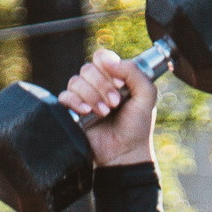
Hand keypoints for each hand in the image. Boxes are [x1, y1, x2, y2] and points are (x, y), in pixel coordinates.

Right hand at [59, 46, 156, 167]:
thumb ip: (134, 72)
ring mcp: (83, 97)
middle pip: (88, 68)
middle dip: (102, 85)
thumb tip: (110, 61)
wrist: (125, 153)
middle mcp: (97, 85)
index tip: (120, 83)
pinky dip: (75, 102)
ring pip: (75, 81)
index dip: (108, 65)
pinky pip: (64, 96)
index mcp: (115, 77)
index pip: (102, 57)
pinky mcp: (72, 111)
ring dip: (91, 96)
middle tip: (115, 103)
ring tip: (104, 113)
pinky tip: (87, 112)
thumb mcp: (147, 96)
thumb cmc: (137, 127)